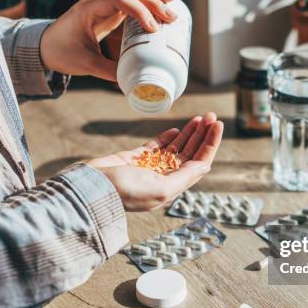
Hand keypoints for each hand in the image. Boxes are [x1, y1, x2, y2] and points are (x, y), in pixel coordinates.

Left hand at [40, 0, 175, 81]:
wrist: (46, 45)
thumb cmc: (62, 52)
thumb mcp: (85, 64)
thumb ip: (109, 72)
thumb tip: (134, 83)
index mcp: (89, 9)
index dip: (139, 10)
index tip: (153, 28)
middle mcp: (98, 0)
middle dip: (152, 1)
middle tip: (170, 18)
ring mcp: (104, 3)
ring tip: (172, 5)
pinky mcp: (110, 10)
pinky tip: (161, 5)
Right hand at [87, 113, 223, 210]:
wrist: (90, 187)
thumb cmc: (124, 191)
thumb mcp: (161, 188)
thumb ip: (184, 177)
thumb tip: (206, 166)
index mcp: (172, 187)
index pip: (198, 163)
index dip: (210, 144)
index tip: (217, 124)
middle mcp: (163, 178)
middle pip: (189, 154)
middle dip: (202, 135)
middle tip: (211, 115)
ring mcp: (149, 168)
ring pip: (175, 149)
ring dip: (188, 134)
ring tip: (199, 118)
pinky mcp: (135, 159)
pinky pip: (156, 147)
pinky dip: (167, 138)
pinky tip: (177, 130)